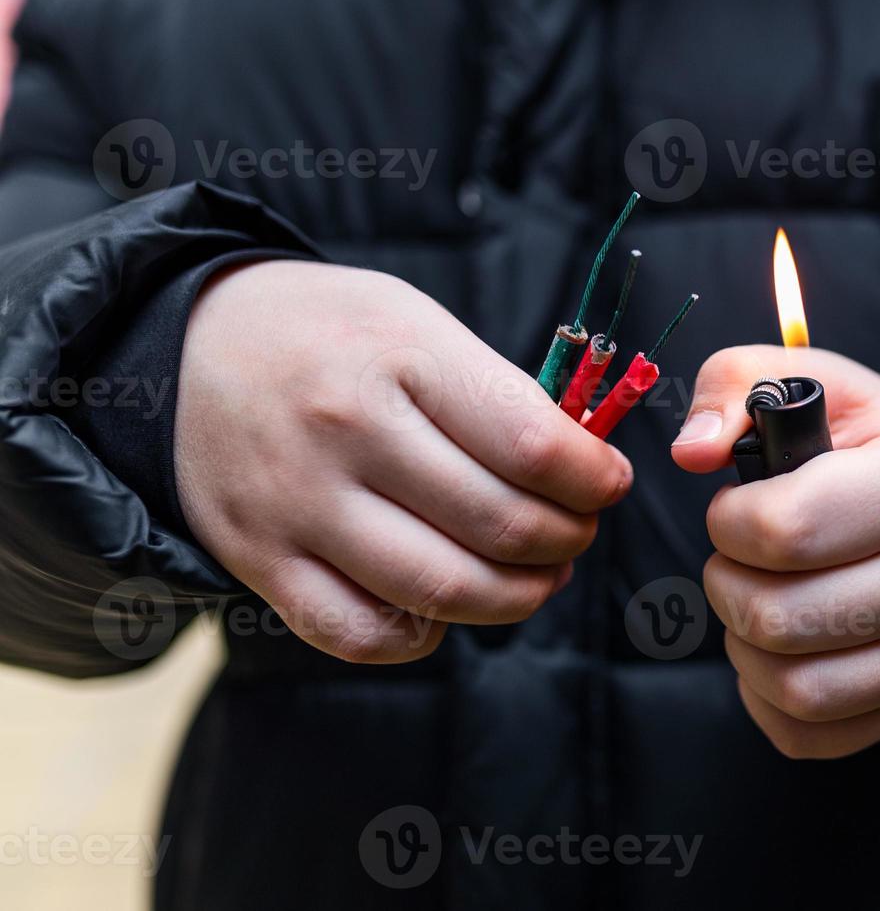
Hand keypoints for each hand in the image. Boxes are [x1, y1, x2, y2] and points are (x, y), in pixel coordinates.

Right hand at [175, 261, 631, 663]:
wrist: (191, 343)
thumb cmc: (334, 332)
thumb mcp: (418, 323)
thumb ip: (497, 394)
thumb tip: (583, 471)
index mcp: (401, 359)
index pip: (533, 446)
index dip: (594, 480)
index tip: (608, 483)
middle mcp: (346, 433)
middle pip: (500, 527)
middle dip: (567, 541)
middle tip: (576, 532)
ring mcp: (297, 503)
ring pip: (441, 591)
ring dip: (517, 597)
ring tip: (536, 575)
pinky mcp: (258, 559)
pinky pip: (360, 634)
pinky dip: (424, 636)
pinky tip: (446, 605)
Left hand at [671, 345, 879, 757]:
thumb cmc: (861, 441)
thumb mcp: (813, 381)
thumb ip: (735, 385)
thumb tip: (691, 452)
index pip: (790, 531)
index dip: (730, 521)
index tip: (737, 506)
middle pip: (781, 618)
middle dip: (726, 582)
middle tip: (738, 555)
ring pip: (794, 686)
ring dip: (742, 641)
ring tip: (755, 595)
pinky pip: (808, 732)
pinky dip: (763, 697)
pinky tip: (773, 646)